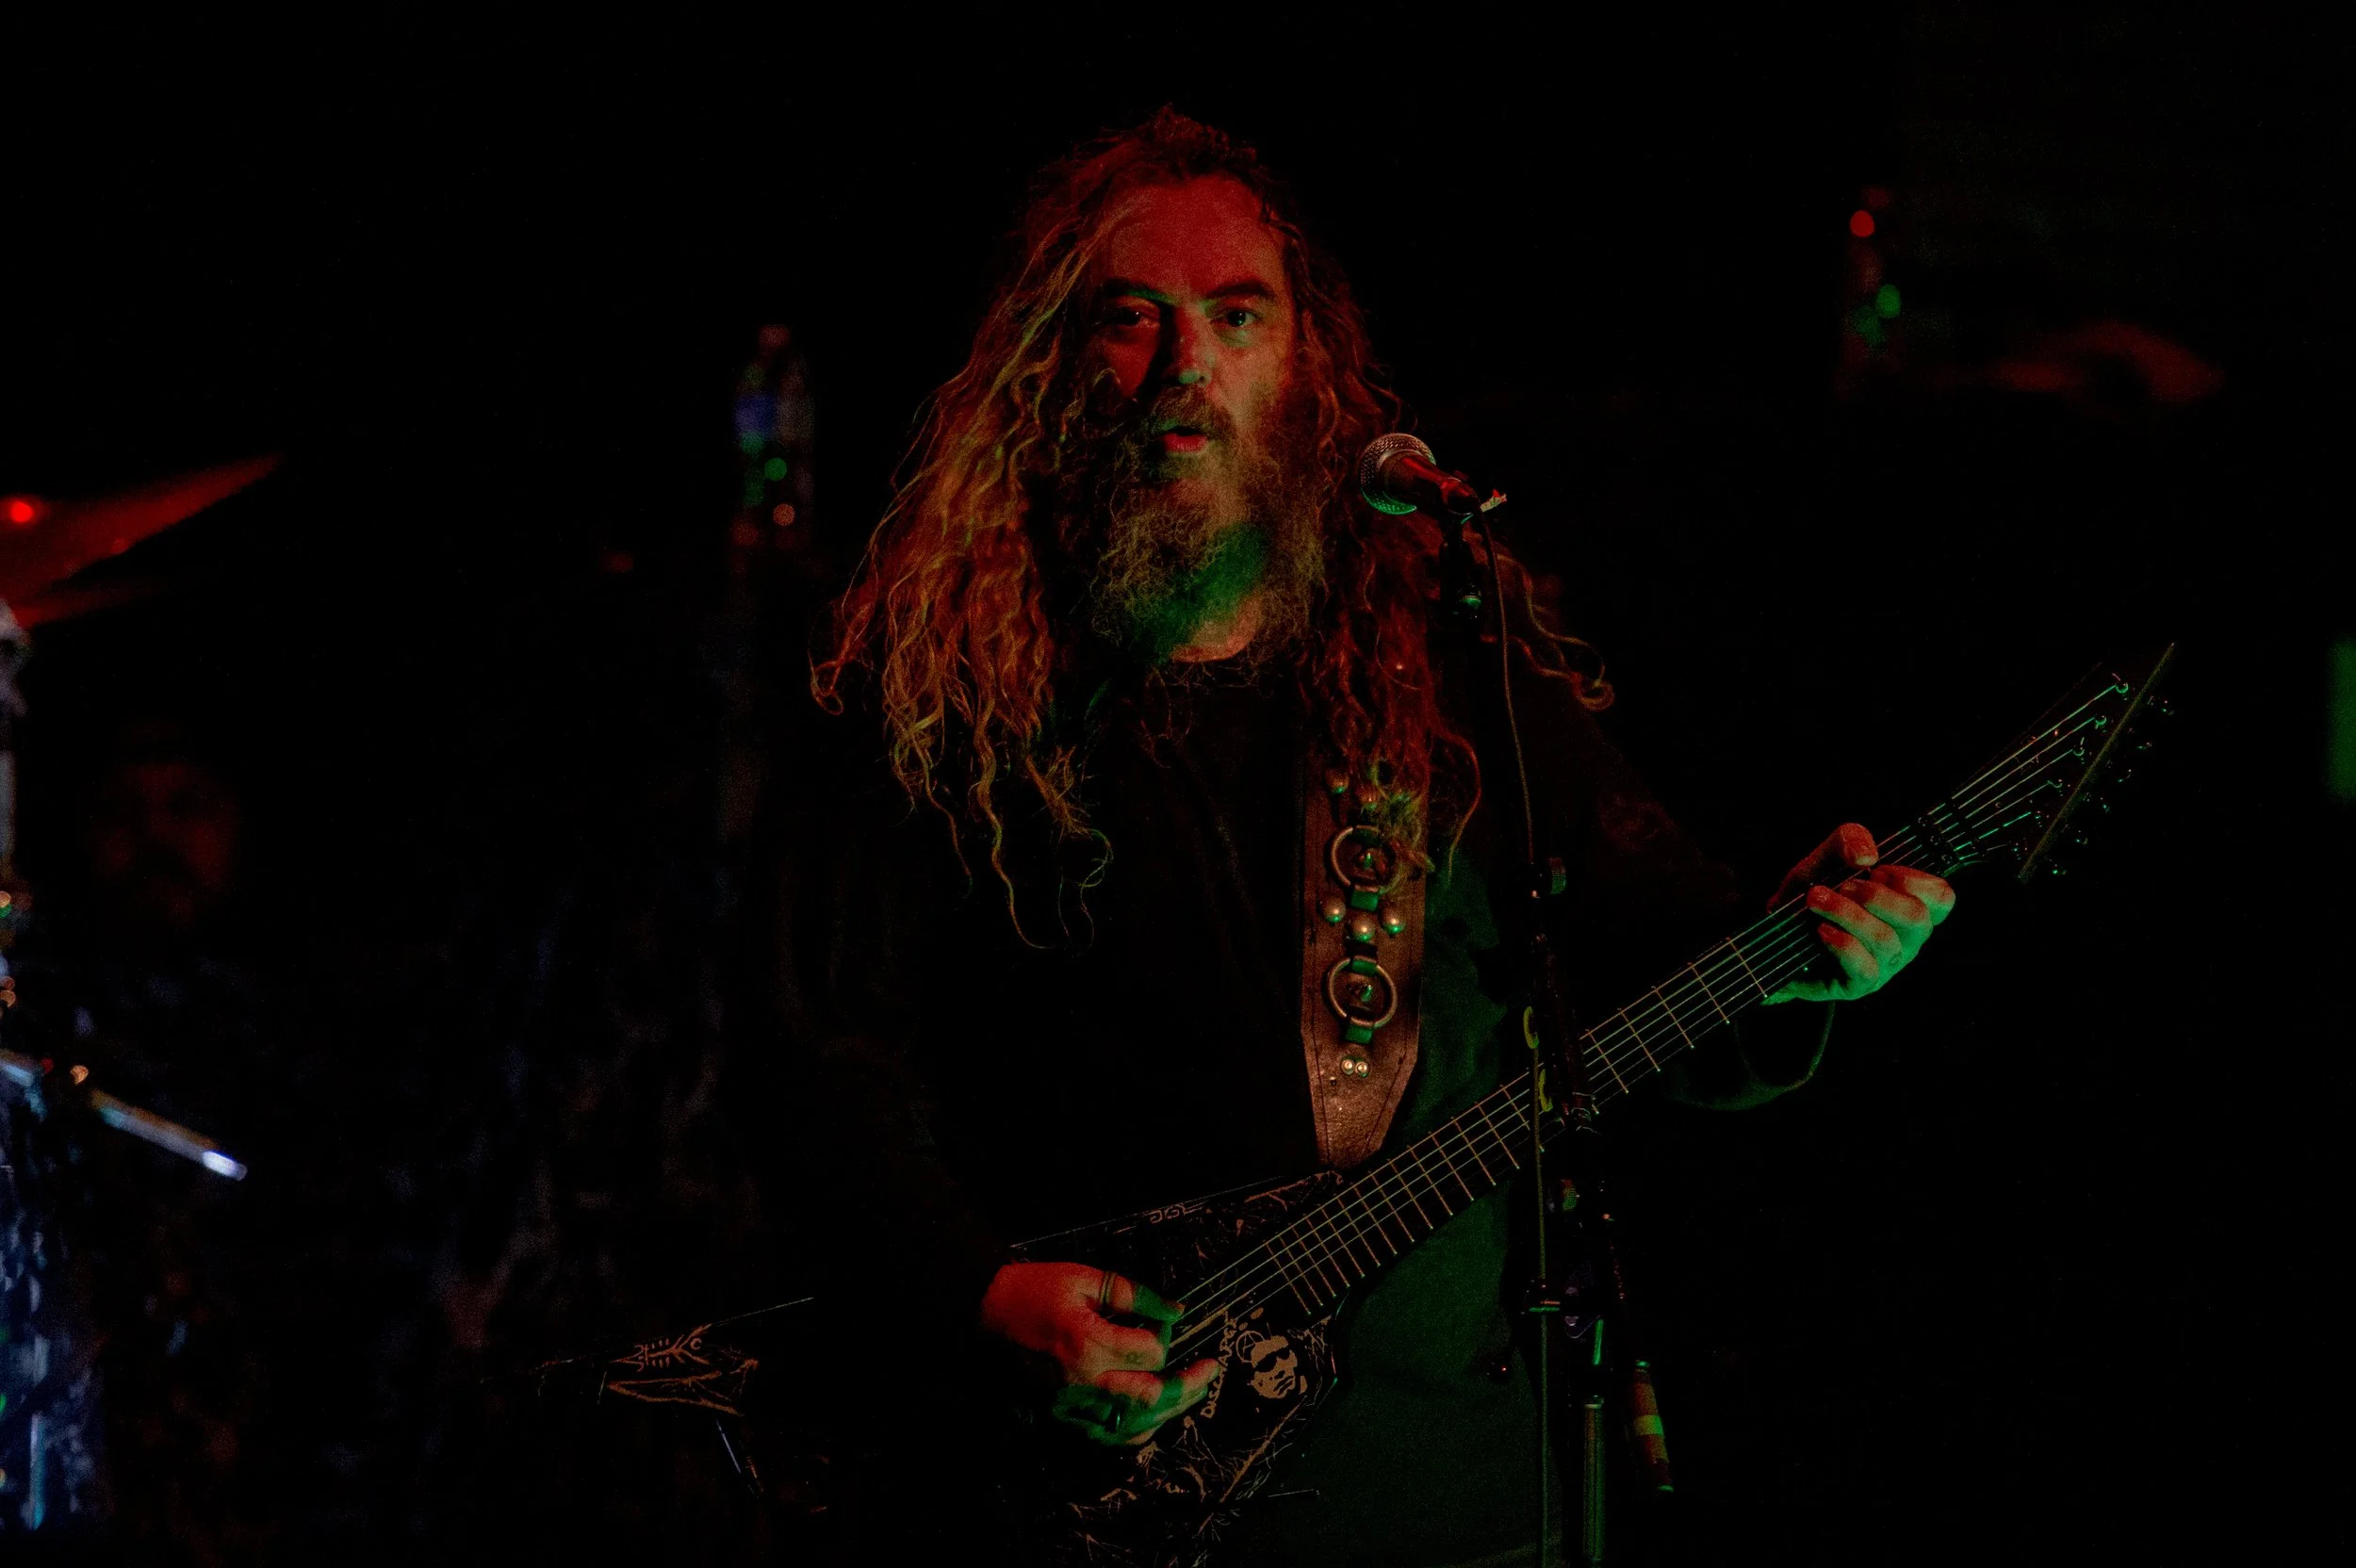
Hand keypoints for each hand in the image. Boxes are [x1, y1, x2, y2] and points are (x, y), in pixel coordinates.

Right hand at [979, 1261, 1221, 1446]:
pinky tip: (1155, 1414)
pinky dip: (1140, 1428)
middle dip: (1189, 1383)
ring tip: (1190, 1390)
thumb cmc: (1035, 1290)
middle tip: (1209, 1368)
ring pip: (1138, 1422)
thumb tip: (1175, 1309)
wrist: (986, 1314)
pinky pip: (1112, 1435)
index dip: (1168, 1334)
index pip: (1152, 1352)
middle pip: (1154, 1395)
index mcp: (1089, 1341)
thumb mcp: (1085, 1279)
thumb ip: (1134, 1294)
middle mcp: (1085, 1379)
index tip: (1167, 1320)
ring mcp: (1074, 1403)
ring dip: (1171, 1409)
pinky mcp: (1065, 1415)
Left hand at [1765, 823, 1954, 1003]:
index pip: (1942, 898)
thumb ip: (1850, 840)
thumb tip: (1867, 856)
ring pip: (1885, 941)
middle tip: (1843, 886)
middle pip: (1917, 919)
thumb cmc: (1816, 892)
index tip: (1877, 870)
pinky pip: (1865, 968)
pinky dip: (1842, 944)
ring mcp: (1886, 964)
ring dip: (1847, 914)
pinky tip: (1821, 930)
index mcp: (1911, 906)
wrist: (1777, 931)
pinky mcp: (1860, 984)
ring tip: (1816, 901)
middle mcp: (1907, 939)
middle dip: (1875, 896)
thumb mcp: (1828, 857)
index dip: (1913, 879)